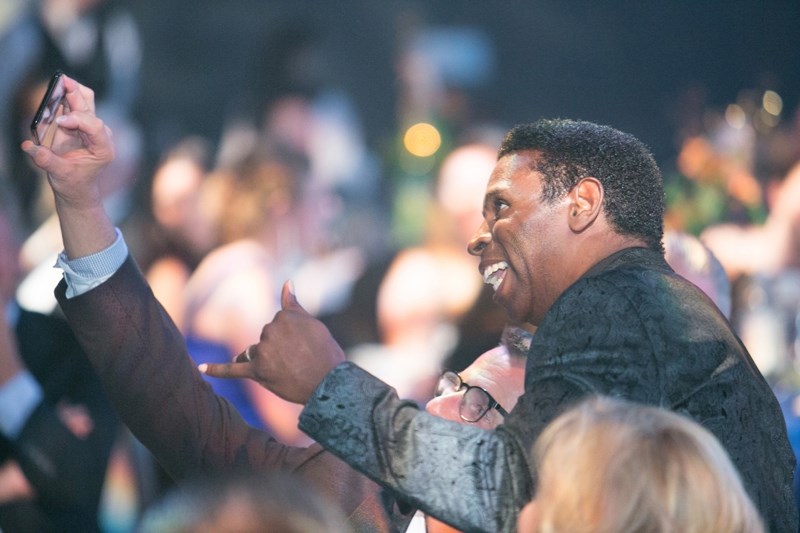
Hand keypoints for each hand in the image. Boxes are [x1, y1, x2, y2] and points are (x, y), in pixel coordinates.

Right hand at [20, 74, 116, 257]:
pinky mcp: (82, 124)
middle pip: (90, 109)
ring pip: (85, 101)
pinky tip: (55, 89)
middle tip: (63, 81)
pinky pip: (74, 105)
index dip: (77, 120)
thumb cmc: (72, 183)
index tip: (60, 122)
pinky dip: (64, 97)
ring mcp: (92, 128)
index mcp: (103, 149)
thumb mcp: (59, 174)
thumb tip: (28, 146)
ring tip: (59, 80)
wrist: (77, 188)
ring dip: (71, 91)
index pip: (94, 126)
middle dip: (76, 95)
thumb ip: (45, 159)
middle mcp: (101, 136)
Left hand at [200, 281, 344, 403]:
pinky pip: (232, 369)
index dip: (291, 336)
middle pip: (266, 336)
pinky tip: (202, 368)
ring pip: (255, 351)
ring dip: (265, 359)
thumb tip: (286, 282)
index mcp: (283, 316)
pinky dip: (216, 369)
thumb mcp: (313, 323)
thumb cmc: (325, 352)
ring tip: (287, 369)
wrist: (328, 383)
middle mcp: (270, 330)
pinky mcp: (256, 372)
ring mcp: (262, 351)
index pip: (278, 322)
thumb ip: (294, 304)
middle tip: (300, 359)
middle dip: (278, 347)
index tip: (304, 345)